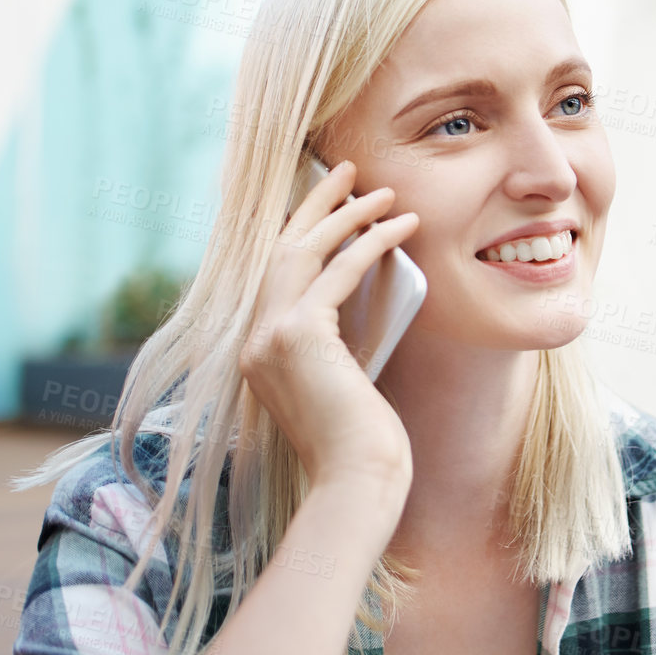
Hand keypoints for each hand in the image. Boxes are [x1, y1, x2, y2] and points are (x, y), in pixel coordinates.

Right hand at [239, 160, 417, 494]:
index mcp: (258, 351)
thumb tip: (366, 288)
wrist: (355, 485)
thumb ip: (339, 339)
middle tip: (346, 170)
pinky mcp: (298, 336)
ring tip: (382, 190)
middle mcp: (253, 339)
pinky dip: (372, 242)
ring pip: (305, 250)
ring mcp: (269, 336)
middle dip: (315, 204)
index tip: (329, 200)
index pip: (275, 272)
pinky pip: (340, 270)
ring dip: (347, 213)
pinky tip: (402, 226)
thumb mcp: (342, 379)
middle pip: (281, 248)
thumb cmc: (361, 444)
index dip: (300, 229)